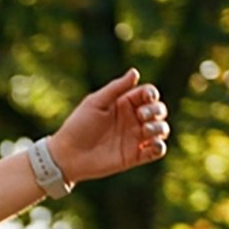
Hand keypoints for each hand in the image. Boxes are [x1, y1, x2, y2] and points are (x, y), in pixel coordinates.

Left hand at [50, 68, 171, 184]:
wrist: (67, 156)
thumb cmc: (77, 126)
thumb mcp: (95, 103)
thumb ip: (116, 88)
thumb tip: (135, 72)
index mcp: (125, 104)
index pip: (148, 94)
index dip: (152, 94)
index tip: (147, 98)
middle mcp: (133, 120)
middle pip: (158, 110)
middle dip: (156, 110)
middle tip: (141, 116)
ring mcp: (135, 138)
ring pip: (161, 129)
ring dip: (159, 127)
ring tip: (145, 130)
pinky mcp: (134, 156)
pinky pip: (156, 151)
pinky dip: (160, 147)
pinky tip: (152, 144)